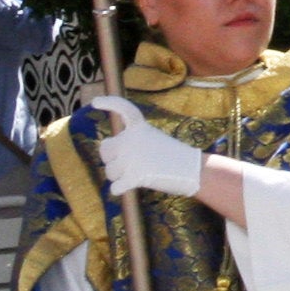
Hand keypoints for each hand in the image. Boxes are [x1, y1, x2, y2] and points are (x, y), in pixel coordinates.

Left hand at [89, 98, 207, 198]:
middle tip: (132, 163)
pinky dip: (120, 189)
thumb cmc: (172, 157)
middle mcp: (132, 139)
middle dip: (113, 159)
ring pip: (109, 172)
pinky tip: (131, 186)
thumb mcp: (151, 139)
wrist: (194, 170)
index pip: (124, 109)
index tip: (96, 101)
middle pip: (105, 151)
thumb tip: (105, 149)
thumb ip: (130, 141)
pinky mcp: (134, 176)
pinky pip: (114, 187)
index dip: (110, 103)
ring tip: (142, 173)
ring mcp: (132, 157)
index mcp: (139, 127)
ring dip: (121, 176)